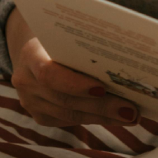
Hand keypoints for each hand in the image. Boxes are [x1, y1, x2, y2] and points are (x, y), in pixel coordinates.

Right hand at [7, 9, 138, 128]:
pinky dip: (95, 119)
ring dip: (103, 117)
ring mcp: (30, 100)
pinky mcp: (40, 115)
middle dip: (101, 106)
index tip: (103, 88)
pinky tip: (116, 117)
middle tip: (131, 110)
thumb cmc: (61, 40)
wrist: (36, 51)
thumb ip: (86, 47)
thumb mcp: (68, 36)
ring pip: (69, 114)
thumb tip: (128, 62)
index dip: (75, 84)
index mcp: (31, 54)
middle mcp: (25, 80)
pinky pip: (69, 120)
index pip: (49, 73)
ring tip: (131, 116)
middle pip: (64, 99)